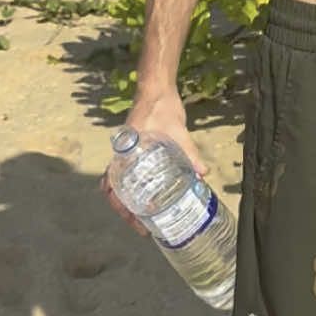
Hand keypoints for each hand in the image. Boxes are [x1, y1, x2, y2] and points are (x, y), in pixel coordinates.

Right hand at [99, 87, 206, 238]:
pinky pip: (130, 174)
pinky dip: (135, 188)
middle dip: (125, 210)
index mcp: (125, 153)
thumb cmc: (162, 108)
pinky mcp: (136, 151)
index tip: (134, 221)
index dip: (120, 206)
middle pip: (114, 190)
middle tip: (142, 226)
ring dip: (128, 201)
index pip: (112, 186)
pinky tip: (151, 197)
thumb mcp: (177, 131)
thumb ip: (189, 152)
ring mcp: (127, 154)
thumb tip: (202, 174)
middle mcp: (122, 157)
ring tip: (145, 218)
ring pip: (120, 184)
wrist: (157, 88)